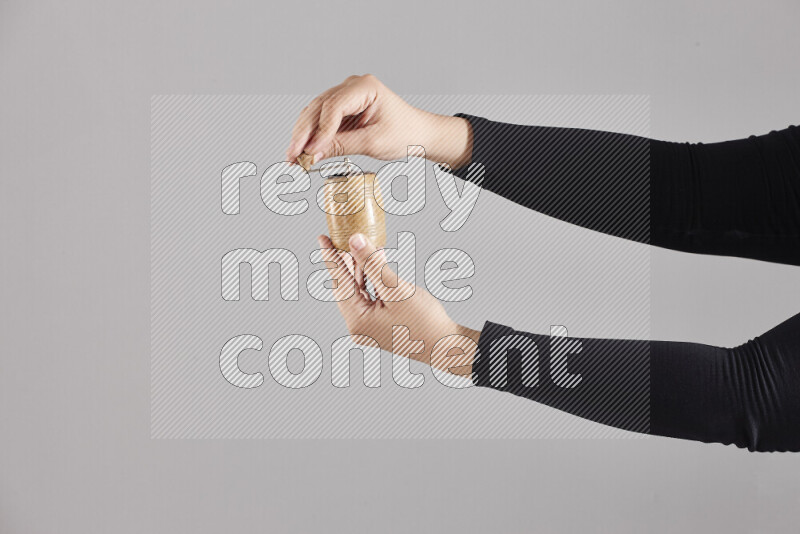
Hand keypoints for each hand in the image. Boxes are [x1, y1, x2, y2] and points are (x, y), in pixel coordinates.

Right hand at [287, 74, 472, 167]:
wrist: (418, 134)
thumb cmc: (405, 134)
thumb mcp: (374, 143)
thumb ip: (343, 146)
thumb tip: (314, 154)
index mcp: (365, 87)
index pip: (333, 107)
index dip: (319, 131)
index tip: (309, 151)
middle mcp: (352, 87)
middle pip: (318, 108)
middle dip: (303, 134)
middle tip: (292, 157)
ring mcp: (346, 96)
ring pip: (315, 113)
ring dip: (303, 136)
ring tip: (293, 158)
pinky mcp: (343, 108)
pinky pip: (322, 120)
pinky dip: (312, 136)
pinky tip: (303, 151)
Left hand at [317, 233, 479, 374]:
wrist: (445, 347)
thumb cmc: (424, 321)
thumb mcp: (396, 289)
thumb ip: (373, 264)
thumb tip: (354, 241)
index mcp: (357, 320)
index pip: (339, 281)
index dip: (331, 256)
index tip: (322, 238)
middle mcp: (358, 327)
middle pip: (346, 287)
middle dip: (346, 261)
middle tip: (340, 238)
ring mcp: (368, 328)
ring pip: (359, 292)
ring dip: (362, 270)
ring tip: (363, 246)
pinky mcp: (379, 326)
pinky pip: (370, 298)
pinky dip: (372, 281)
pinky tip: (377, 265)